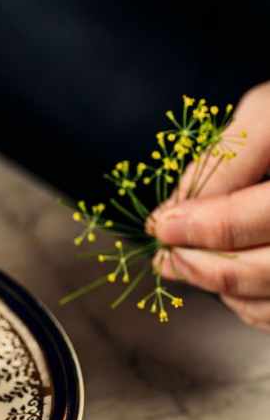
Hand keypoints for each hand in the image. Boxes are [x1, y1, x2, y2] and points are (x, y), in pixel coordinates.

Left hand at [151, 82, 269, 328]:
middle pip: (268, 270)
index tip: (160, 225)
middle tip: (167, 255)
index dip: (200, 227)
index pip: (257, 217)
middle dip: (204, 266)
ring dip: (223, 289)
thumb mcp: (267, 114)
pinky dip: (251, 305)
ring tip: (187, 265)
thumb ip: (223, 161)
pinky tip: (228, 279)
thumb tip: (174, 212)